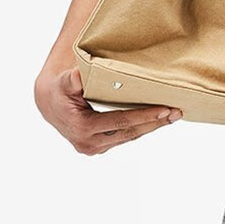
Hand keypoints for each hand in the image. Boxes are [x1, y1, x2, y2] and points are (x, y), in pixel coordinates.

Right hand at [34, 66, 182, 154]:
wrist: (48, 104)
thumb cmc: (58, 89)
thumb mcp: (64, 81)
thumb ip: (72, 79)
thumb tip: (80, 75)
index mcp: (83, 129)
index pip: (120, 122)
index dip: (143, 116)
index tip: (163, 109)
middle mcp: (89, 143)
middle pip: (129, 132)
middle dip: (154, 123)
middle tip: (176, 112)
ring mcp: (94, 148)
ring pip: (129, 136)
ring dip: (151, 127)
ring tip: (172, 116)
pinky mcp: (99, 147)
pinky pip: (124, 137)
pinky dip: (140, 128)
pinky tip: (156, 120)